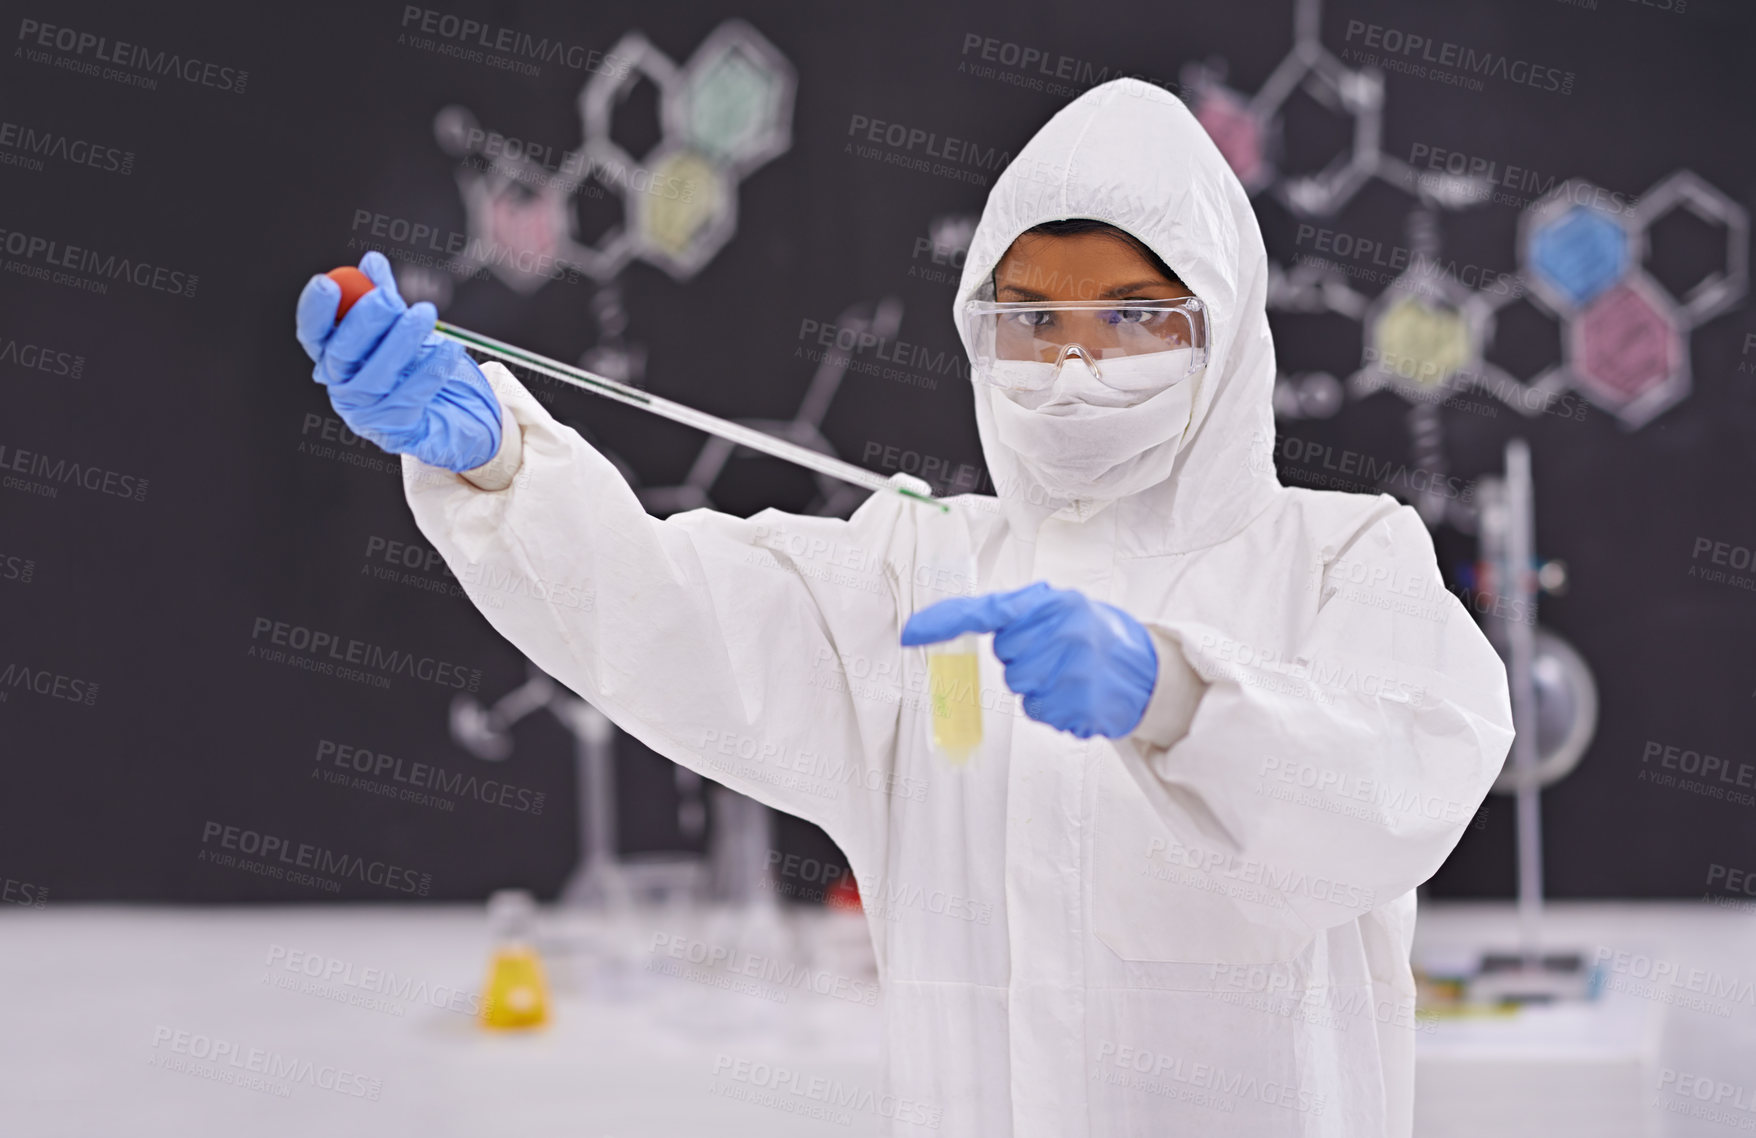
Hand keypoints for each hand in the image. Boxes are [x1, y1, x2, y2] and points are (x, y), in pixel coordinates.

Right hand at [294, 251, 501, 472]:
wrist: (454, 412)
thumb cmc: (418, 368)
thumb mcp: (401, 328)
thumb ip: (384, 298)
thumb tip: (371, 263)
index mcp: (334, 358)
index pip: (313, 334)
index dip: (315, 311)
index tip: (327, 283)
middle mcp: (342, 387)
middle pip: (342, 355)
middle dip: (364, 323)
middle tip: (389, 298)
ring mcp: (365, 413)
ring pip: (376, 376)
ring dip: (401, 342)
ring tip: (426, 315)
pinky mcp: (395, 430)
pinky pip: (411, 397)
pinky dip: (431, 370)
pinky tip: (449, 348)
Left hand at [901, 582, 1156, 738]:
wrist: (1148, 670)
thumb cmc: (1093, 632)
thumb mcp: (1061, 605)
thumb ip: (1015, 610)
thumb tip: (952, 621)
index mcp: (1054, 603)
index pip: (987, 610)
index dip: (944, 622)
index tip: (910, 635)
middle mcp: (1064, 634)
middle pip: (1006, 657)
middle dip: (1023, 657)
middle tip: (1056, 653)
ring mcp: (1074, 673)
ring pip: (1021, 687)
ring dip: (1038, 685)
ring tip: (1069, 674)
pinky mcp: (1081, 708)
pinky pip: (1039, 712)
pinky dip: (1053, 707)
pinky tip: (1077, 694)